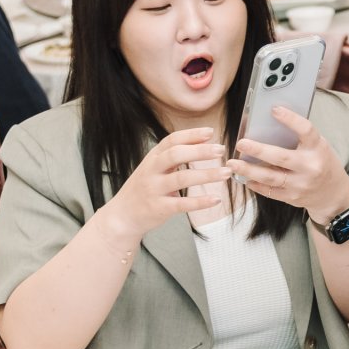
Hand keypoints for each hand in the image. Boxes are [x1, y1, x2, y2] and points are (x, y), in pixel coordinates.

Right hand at [98, 126, 233, 240]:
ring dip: (206, 175)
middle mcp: (151, 171)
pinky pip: (182, 204)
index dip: (191, 134)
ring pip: (181, 179)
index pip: (171, 140)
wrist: (122, 216)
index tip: (211, 132)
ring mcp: (154, 190)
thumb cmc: (143, 189)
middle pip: (175, 155)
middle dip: (200, 151)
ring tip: (226, 172)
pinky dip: (200, 201)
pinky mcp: (159, 208)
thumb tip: (203, 140)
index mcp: (152, 158)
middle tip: (221, 150)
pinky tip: (216, 199)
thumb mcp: (154, 167)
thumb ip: (173, 155)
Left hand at [233, 106, 348, 220]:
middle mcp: (310, 167)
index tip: (274, 110)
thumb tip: (269, 123)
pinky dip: (254, 184)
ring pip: (270, 177)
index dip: (290, 119)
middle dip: (258, 150)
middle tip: (241, 143)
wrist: (333, 194)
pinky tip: (244, 177)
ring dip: (249, 170)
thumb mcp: (318, 147)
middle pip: (281, 157)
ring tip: (233, 163)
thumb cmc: (322, 164)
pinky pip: (269, 191)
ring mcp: (301, 185)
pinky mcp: (292, 198)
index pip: (306, 130)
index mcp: (318, 149)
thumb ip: (299, 138)